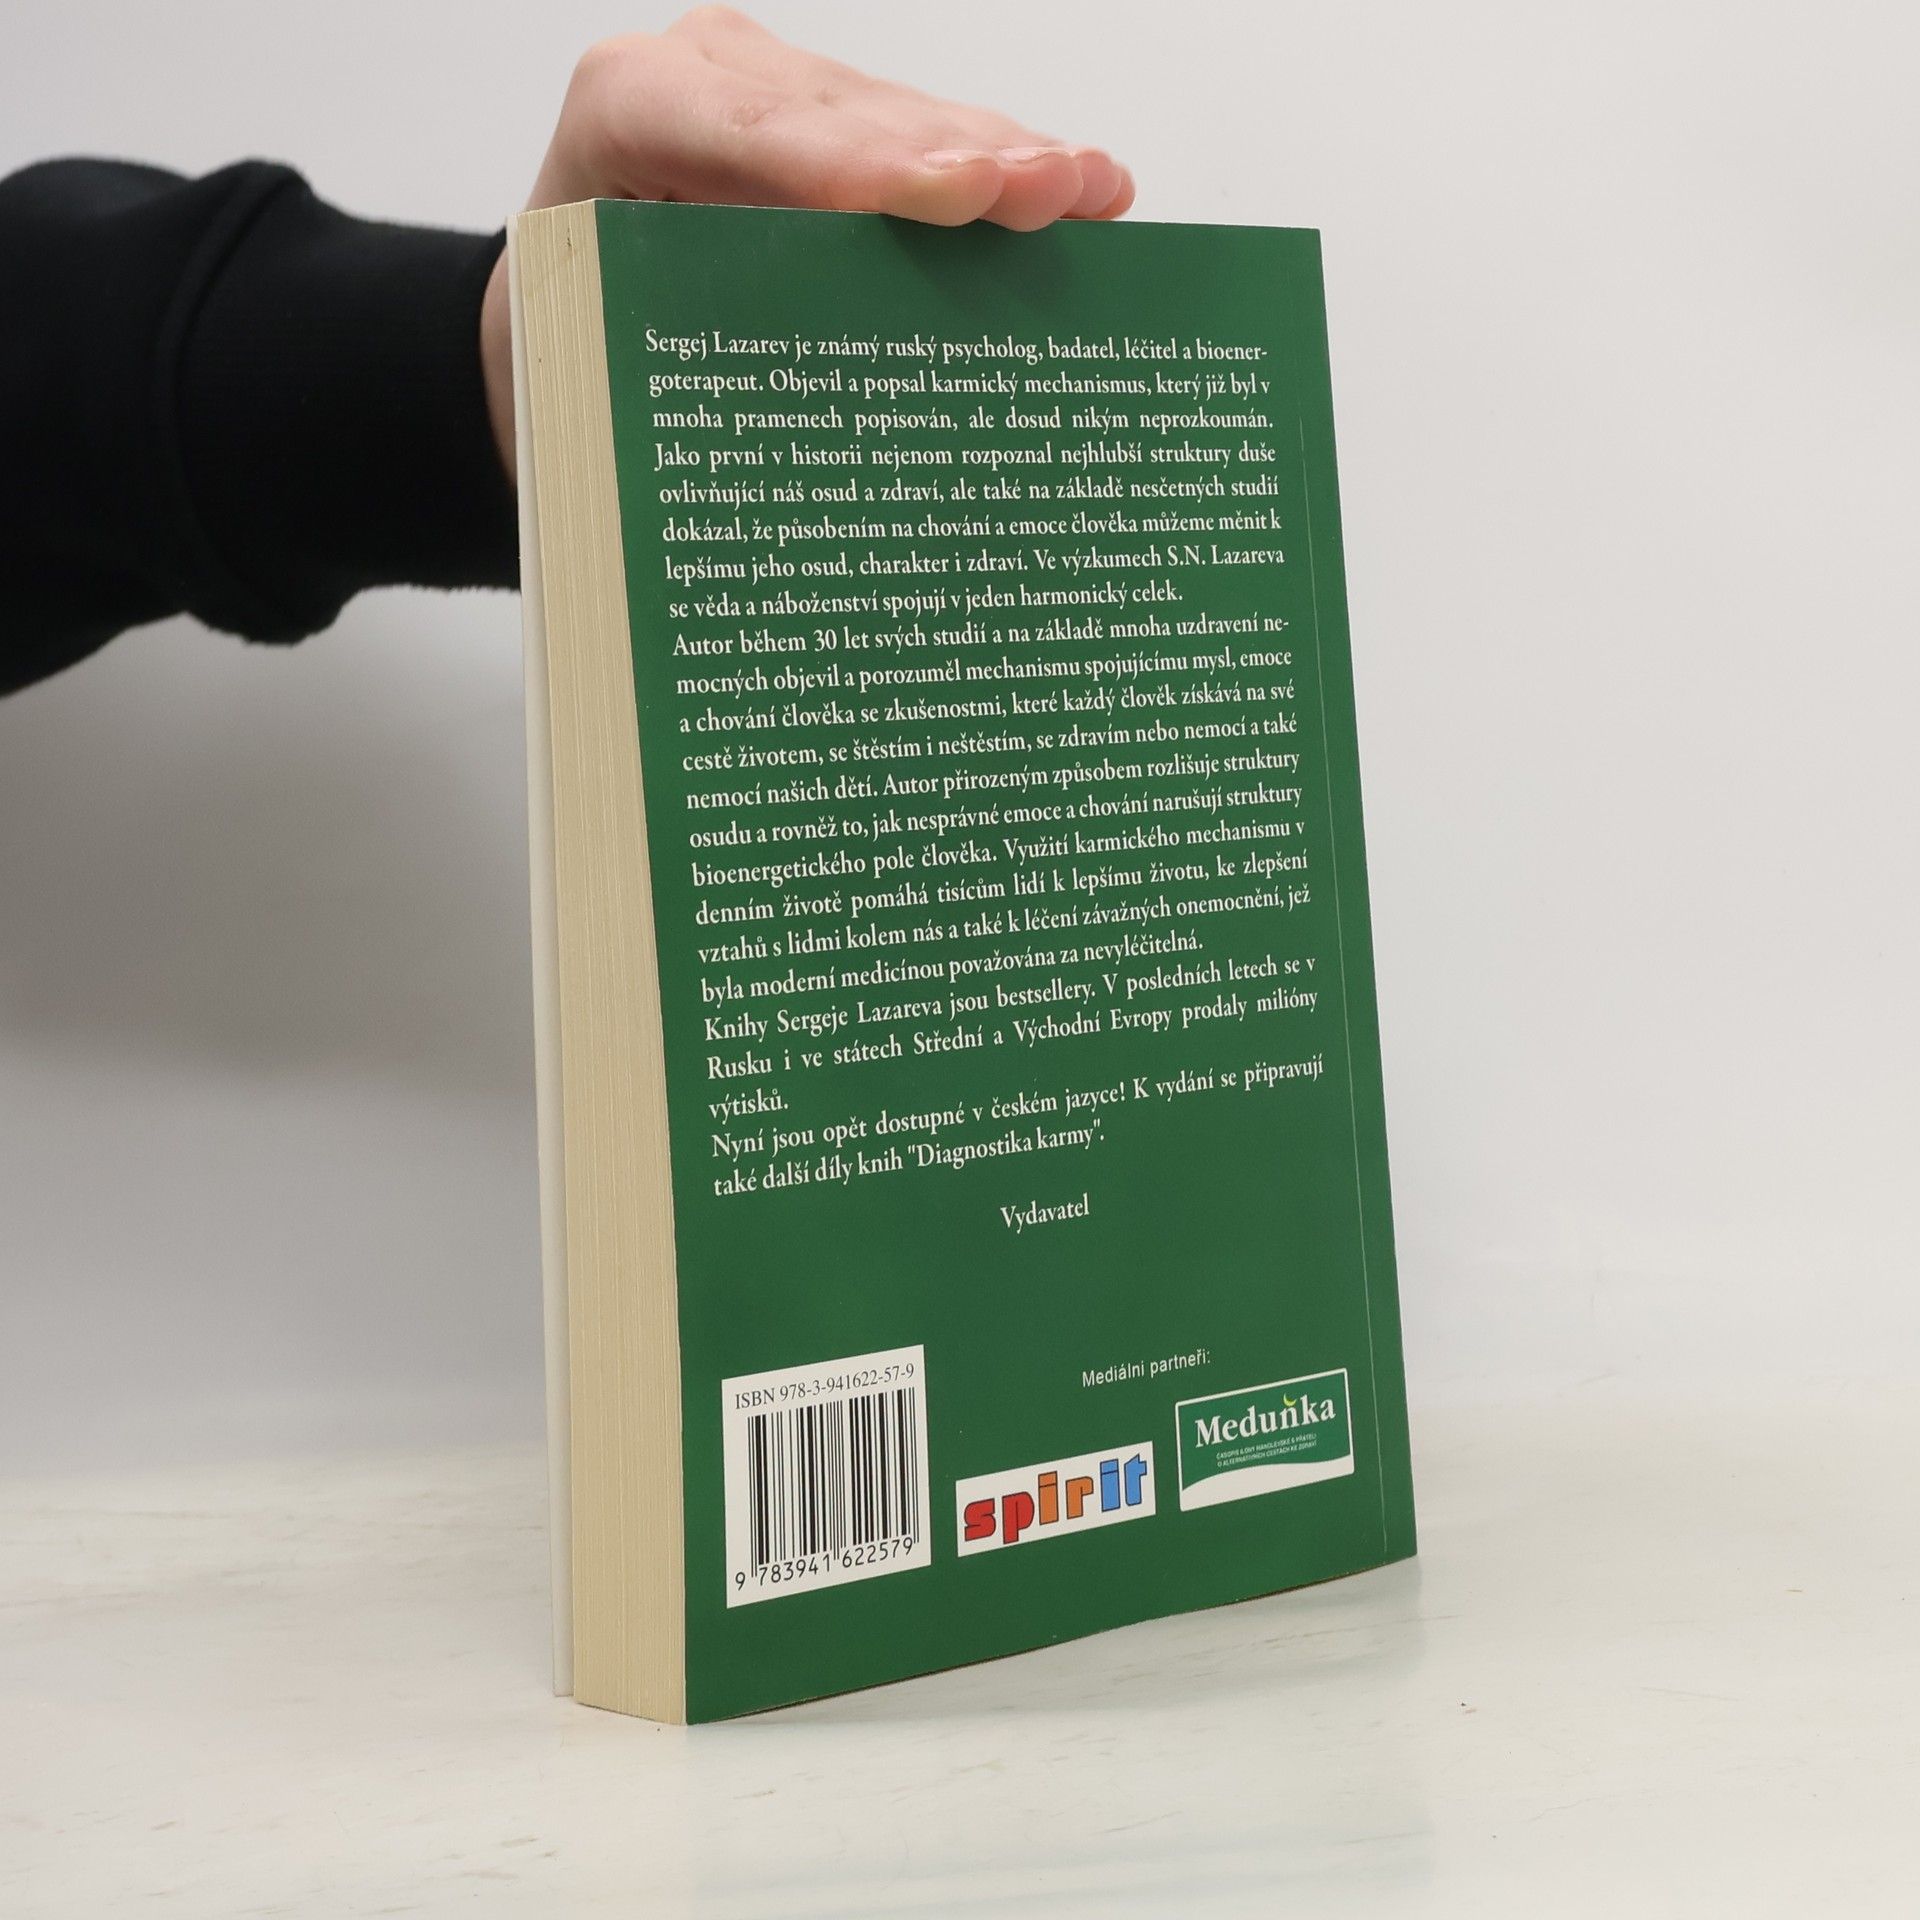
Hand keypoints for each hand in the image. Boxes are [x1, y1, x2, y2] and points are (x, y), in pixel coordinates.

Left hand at [480, 5, 1134, 468]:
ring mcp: (771, 88)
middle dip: (961, 158)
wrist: (544, 314)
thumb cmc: (564, 348)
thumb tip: (797, 475)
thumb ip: (682, 363)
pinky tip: (1080, 189)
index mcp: (623, 117)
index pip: (746, 136)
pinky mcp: (825, 118)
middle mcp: (701, 77)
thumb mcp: (592, 358)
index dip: (857, 165)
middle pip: (849, 119)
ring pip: (902, 119)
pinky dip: (996, 170)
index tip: (954, 197)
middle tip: (1058, 193)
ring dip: (1005, 160)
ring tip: (1096, 192)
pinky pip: (919, 138)